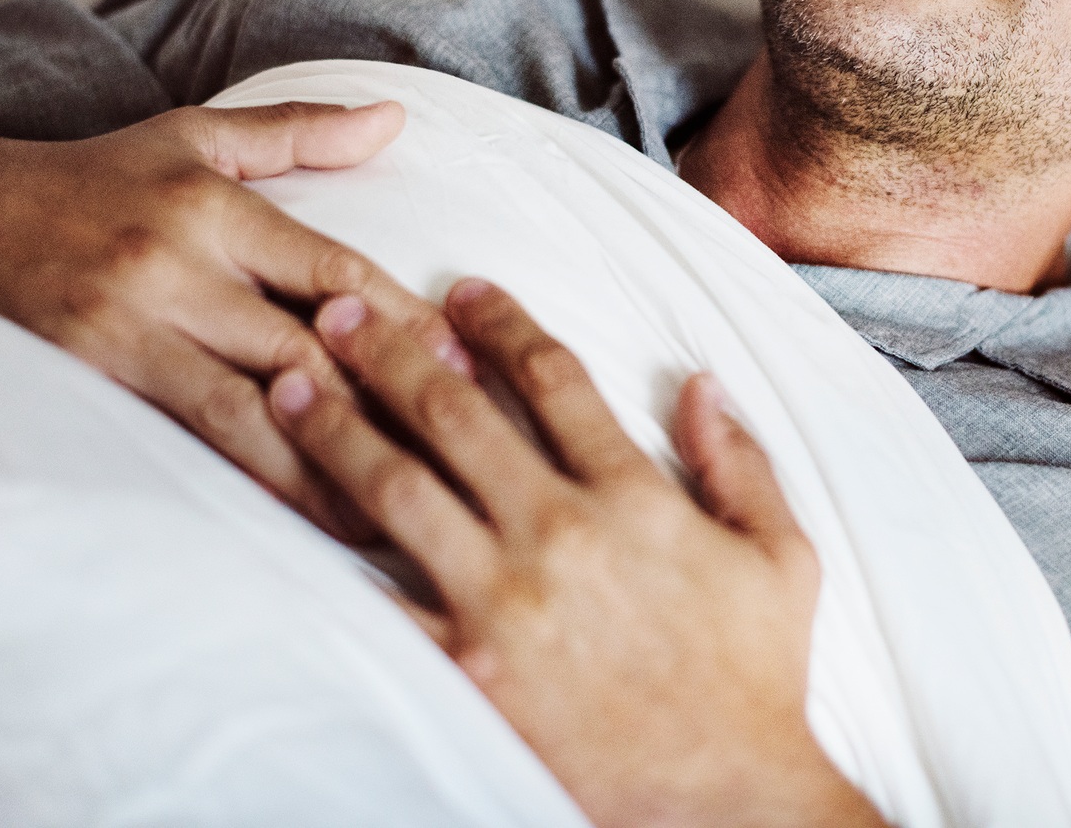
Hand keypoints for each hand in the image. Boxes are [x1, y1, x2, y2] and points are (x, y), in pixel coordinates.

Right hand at [0, 103, 451, 538]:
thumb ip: (297, 133)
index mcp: (212, 209)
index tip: (465, 365)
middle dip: (380, 402)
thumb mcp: (192, 138)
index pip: (331, 268)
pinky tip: (288, 518)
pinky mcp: (87, 384)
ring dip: (320, 465)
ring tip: (387, 512)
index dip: (401, 320)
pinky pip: (180, 439)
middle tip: (453, 451)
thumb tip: (394, 118)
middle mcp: (173, 269)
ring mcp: (127, 332)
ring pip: (244, 409)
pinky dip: (239, 479)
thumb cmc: (92, 180)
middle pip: (300, 347)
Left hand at [269, 279, 886, 827]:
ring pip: (400, 486)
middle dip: (393, 351)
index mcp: (634, 496)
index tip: (462, 292)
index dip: (501, 324)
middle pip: (455, 414)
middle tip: (343, 313)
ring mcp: (505, 598)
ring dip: (338, 427)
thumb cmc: (755, 679)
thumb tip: (701, 383)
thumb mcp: (781, 556)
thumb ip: (742, 461)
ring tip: (289, 385)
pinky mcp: (466, 665)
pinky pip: (384, 598)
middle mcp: (561, 531)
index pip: (554, 378)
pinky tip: (291, 509)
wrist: (724, 796)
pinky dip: (334, 549)